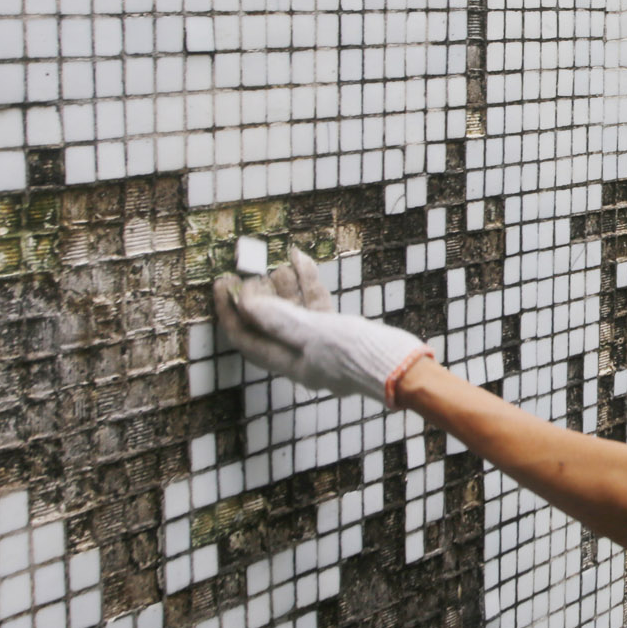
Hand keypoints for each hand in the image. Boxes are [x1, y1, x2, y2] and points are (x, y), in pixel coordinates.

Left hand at [214, 247, 433, 407]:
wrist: (403, 366)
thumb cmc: (359, 355)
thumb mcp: (314, 333)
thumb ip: (279, 319)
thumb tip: (245, 303)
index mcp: (287, 363)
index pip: (246, 336)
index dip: (229, 310)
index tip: (223, 283)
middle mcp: (300, 355)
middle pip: (268, 323)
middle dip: (259, 294)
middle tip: (252, 270)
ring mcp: (320, 344)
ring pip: (293, 311)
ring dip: (284, 286)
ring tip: (280, 262)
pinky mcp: (340, 333)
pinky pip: (316, 306)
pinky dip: (308, 284)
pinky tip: (302, 261)